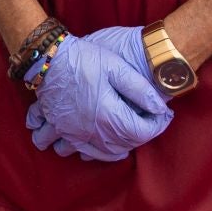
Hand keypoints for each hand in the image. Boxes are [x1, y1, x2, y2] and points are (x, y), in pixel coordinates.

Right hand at [26, 27, 172, 161]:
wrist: (47, 57)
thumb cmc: (83, 59)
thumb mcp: (116, 66)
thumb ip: (140, 89)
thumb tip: (160, 107)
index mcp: (108, 116)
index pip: (141, 132)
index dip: (157, 125)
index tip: (164, 114)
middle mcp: (91, 131)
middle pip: (122, 145)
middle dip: (138, 136)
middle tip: (147, 121)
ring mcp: (72, 133)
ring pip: (98, 154)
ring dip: (113, 150)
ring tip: (121, 139)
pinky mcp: (59, 129)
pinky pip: (71, 150)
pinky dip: (83, 152)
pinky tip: (89, 145)